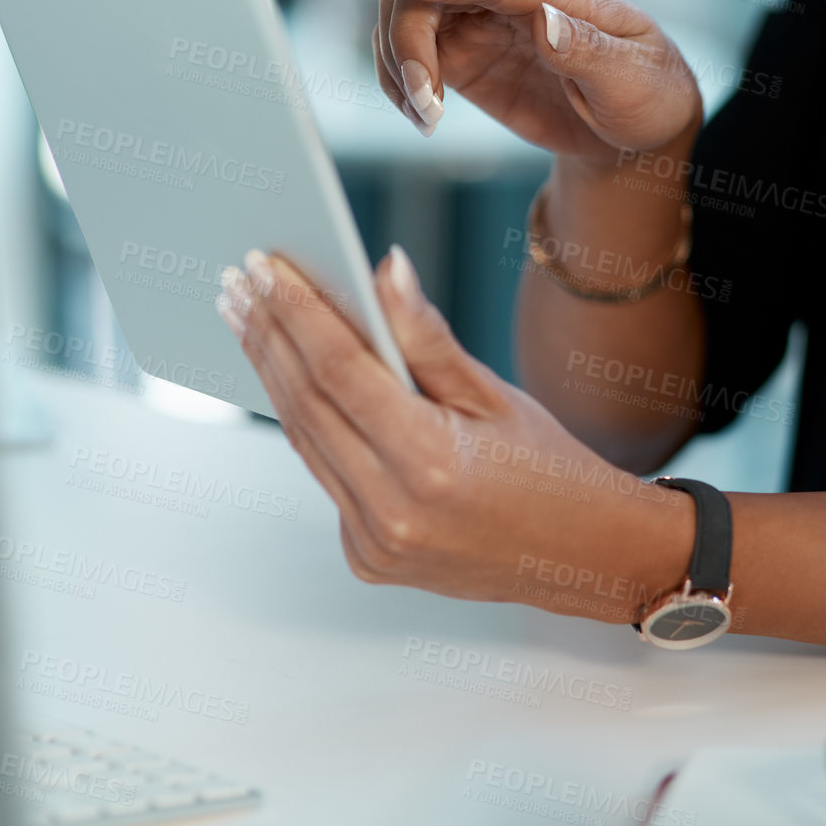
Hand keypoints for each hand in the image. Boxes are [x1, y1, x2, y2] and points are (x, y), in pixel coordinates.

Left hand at [216, 246, 692, 620]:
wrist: (585, 556)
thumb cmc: (552, 470)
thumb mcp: (496, 393)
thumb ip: (426, 336)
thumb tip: (384, 269)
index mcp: (431, 464)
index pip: (341, 370)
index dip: (297, 312)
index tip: (265, 267)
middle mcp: (393, 513)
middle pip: (308, 404)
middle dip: (268, 336)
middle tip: (240, 282)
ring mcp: (375, 544)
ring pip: (306, 442)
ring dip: (274, 376)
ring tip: (250, 321)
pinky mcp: (367, 558)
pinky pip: (325, 478)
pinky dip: (310, 425)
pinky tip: (292, 380)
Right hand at [371, 0, 700, 158]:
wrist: (636, 130)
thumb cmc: (647, 96)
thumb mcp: (632, 80)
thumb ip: (588, 50)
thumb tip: (544, 19)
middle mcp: (513, 2)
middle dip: (408, 40)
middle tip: (425, 102)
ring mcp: (486, 27)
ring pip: (412, 17)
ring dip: (398, 64)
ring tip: (425, 118)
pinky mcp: (468, 59)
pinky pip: (414, 54)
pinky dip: (401, 81)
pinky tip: (421, 117)